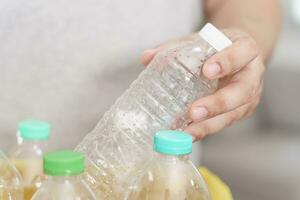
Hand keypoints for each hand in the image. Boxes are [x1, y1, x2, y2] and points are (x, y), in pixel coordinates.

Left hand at [141, 28, 264, 140]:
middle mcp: (252, 75)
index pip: (241, 54)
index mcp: (246, 49)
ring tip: (186, 133)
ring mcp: (248, 97)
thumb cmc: (219, 47)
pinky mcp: (240, 111)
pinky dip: (205, 130)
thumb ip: (176, 47)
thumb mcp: (202, 40)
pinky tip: (187, 135)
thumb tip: (146, 57)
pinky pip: (224, 123)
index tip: (207, 70)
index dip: (226, 62)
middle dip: (217, 104)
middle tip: (194, 112)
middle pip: (241, 92)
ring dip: (209, 125)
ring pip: (233, 114)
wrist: (240, 56)